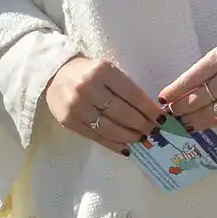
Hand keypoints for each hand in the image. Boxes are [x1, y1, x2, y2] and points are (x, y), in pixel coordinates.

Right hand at [46, 56, 163, 153]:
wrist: (55, 74)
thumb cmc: (88, 71)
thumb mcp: (107, 70)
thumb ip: (125, 88)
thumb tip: (150, 112)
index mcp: (102, 71)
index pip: (132, 94)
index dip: (149, 109)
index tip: (161, 118)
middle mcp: (88, 88)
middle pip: (122, 113)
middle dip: (142, 124)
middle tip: (153, 131)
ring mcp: (77, 106)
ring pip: (110, 128)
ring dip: (129, 136)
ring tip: (141, 138)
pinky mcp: (69, 121)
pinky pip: (96, 137)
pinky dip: (113, 144)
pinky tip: (125, 147)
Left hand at [160, 39, 216, 132]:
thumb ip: (201, 72)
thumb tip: (177, 93)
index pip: (193, 77)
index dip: (175, 91)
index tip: (162, 99)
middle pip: (201, 97)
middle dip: (181, 107)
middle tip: (169, 113)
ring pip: (212, 111)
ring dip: (192, 119)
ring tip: (180, 122)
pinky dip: (209, 123)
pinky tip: (197, 125)